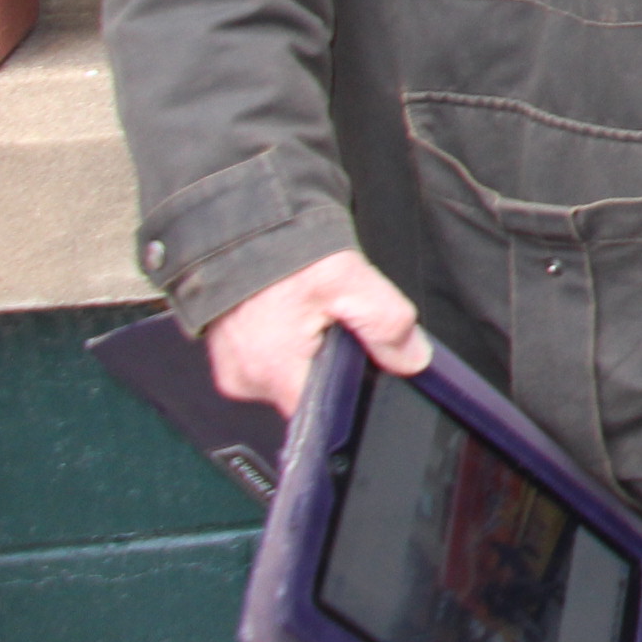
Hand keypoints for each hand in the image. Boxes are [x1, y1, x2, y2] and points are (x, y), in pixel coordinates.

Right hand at [202, 248, 430, 419]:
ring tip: (315, 315)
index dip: (353, 396)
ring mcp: (234, 369)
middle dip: (333, 367)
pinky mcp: (230, 355)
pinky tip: (297, 315)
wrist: (242, 225)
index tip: (365, 369)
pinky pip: (272, 361)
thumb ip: (387, 324)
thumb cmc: (284, 252)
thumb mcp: (350, 280)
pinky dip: (291, 343)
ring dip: (311, 352)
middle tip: (338, 325)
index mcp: (273, 373)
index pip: (323, 415)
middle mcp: (246, 381)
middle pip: (309, 395)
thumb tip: (412, 361)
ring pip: (292, 376)